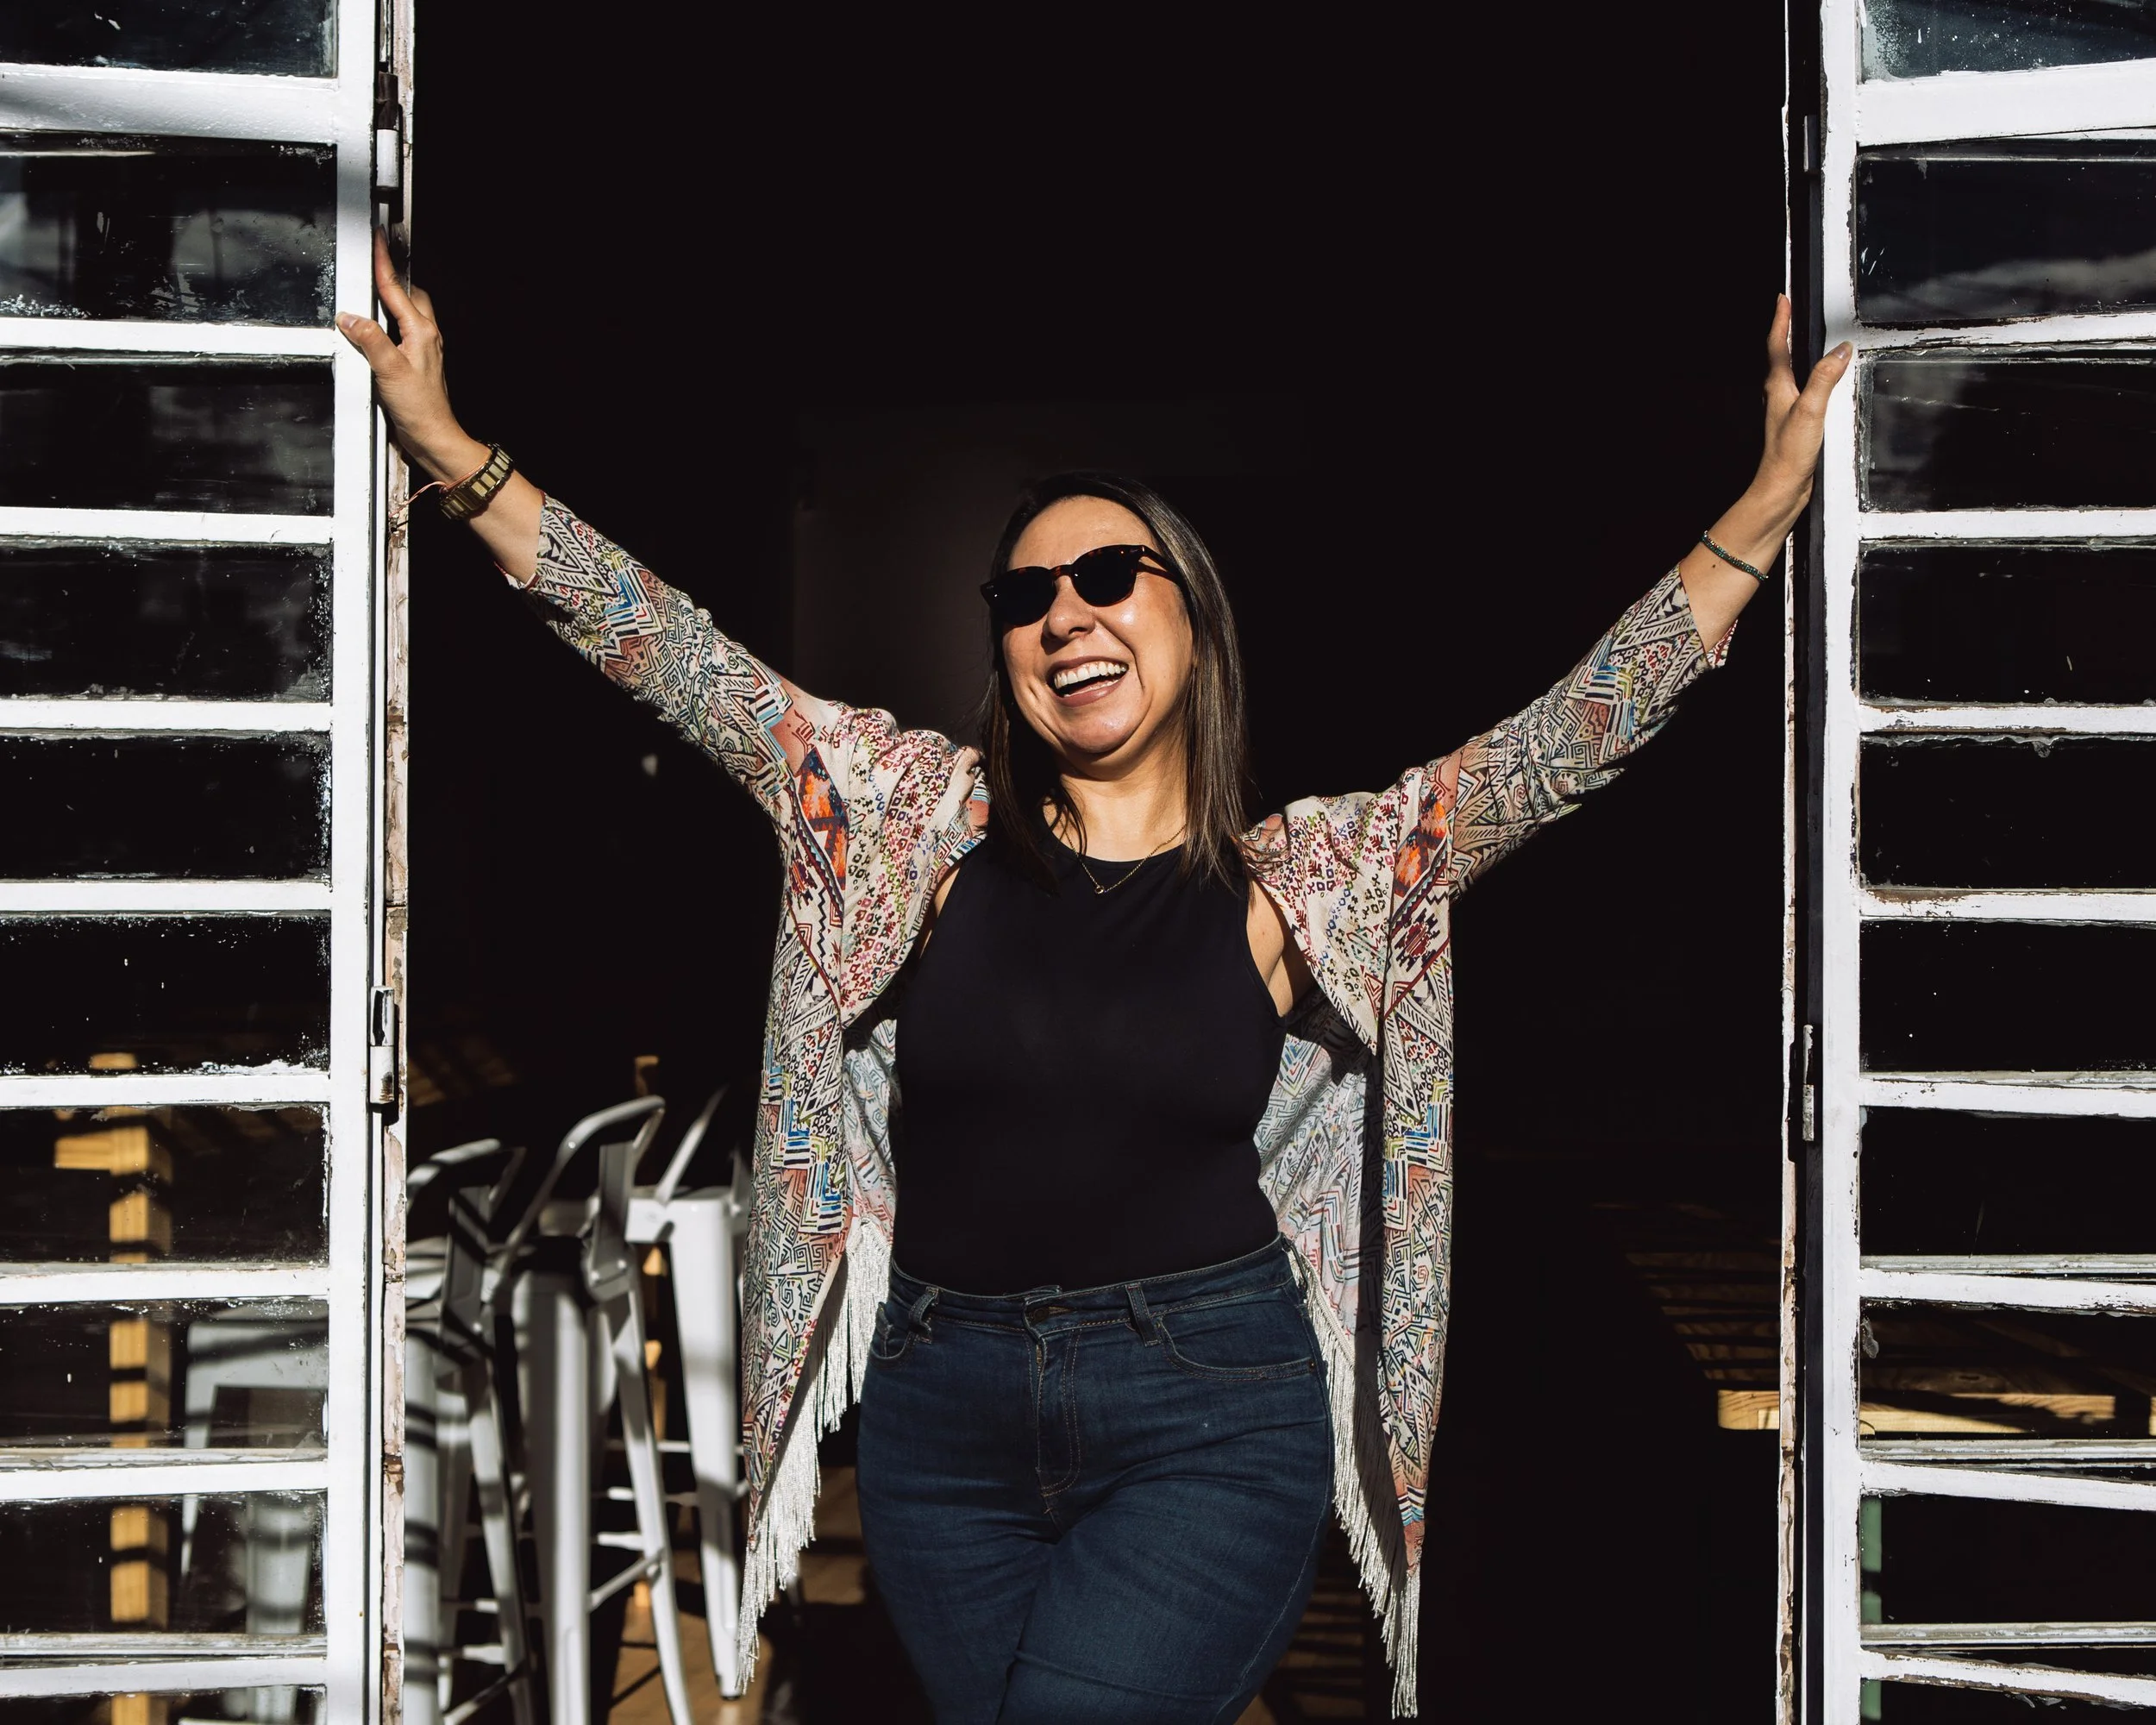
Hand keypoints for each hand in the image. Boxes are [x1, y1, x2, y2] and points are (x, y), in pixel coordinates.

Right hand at [336, 231, 487, 483]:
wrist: (433, 437)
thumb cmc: (420, 408)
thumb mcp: (389, 370)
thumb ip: (370, 340)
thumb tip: (351, 317)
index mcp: (421, 331)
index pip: (395, 288)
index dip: (383, 262)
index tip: (377, 238)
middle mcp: (425, 336)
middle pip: (407, 295)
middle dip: (391, 277)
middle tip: (374, 259)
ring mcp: (421, 349)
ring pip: (406, 313)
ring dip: (390, 300)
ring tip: (372, 288)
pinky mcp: (414, 363)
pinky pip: (399, 332)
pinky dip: (387, 323)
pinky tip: (375, 328)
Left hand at [1751, 293, 1852, 521]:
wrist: (1781, 490)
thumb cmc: (1788, 455)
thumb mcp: (1809, 411)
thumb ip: (1823, 379)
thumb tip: (1839, 350)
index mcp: (1778, 388)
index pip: (1778, 345)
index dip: (1780, 320)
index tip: (1782, 298)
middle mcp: (1779, 396)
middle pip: (1783, 355)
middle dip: (1788, 331)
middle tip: (1793, 311)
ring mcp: (1787, 410)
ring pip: (1793, 372)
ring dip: (1800, 353)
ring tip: (1807, 337)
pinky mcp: (1797, 424)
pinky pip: (1806, 391)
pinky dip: (1813, 377)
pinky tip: (1823, 382)